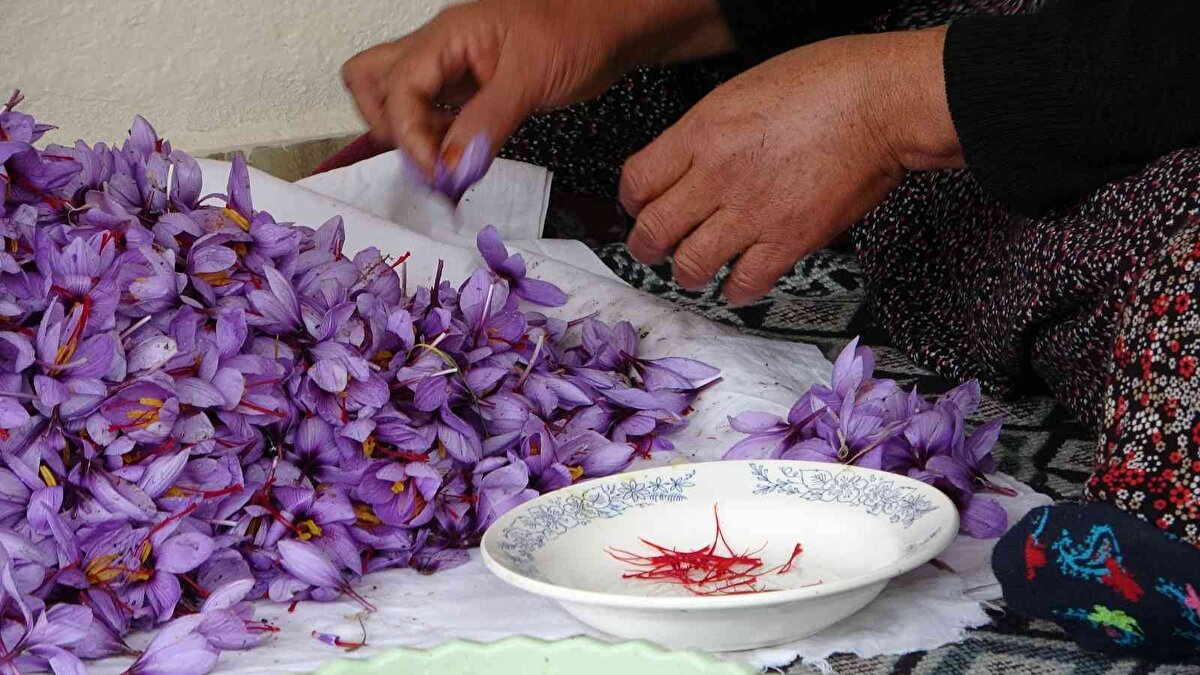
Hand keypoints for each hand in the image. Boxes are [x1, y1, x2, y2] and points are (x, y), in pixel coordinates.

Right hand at [342, 0, 731, 175]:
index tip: (436, 173)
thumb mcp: (531, 78)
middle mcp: (440, 50)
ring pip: (397, 99)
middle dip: (388, 129)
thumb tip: (452, 166)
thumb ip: (487, 124)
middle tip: (427, 165)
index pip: (398, 88)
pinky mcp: (468, 91)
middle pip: (373, 83)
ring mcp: (451, 69)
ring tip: (442, 168)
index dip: (409, 136)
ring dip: (409, 139)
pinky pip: (431, 116)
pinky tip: (457, 163)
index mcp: (447, 37)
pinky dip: (435, 143)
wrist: (612, 30)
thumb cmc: (579, 32)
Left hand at [620, 27, 963, 304]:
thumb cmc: (826, 82)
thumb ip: (707, 130)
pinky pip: (744, 283)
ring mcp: (752, 212)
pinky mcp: (789, 240)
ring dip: (687, 273)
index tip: (640, 207)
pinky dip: (735, 290)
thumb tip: (686, 161)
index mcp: (701, 132)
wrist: (882, 101)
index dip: (633, 202)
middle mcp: (717, 175)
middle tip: (653, 250)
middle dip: (646, 247)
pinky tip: (739, 282)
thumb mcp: (742, 91)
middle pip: (653, 231)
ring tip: (695, 269)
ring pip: (690, 265)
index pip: (636, 182)